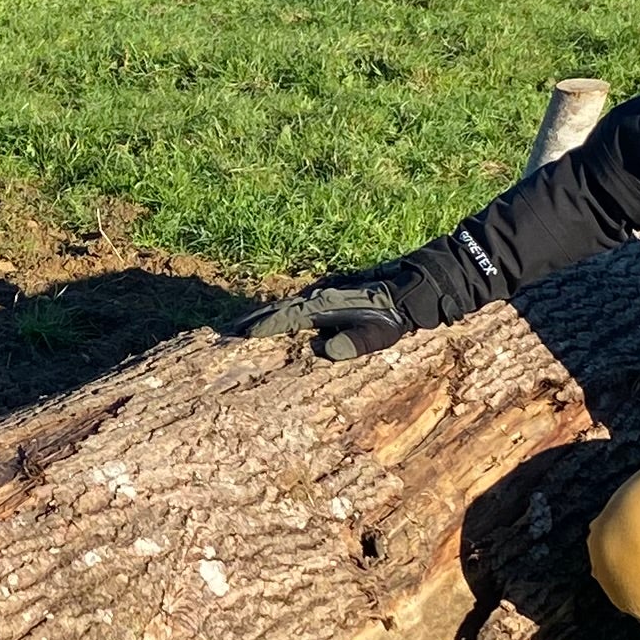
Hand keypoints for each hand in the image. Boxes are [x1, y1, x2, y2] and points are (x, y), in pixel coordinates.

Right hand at [240, 279, 409, 363]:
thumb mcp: (380, 334)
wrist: (411, 288)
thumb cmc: (394, 317)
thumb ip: (356, 342)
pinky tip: (277, 318)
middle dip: (254, 319)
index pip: (287, 318)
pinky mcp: (330, 294)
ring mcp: (324, 293)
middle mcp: (319, 297)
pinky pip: (297, 304)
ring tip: (243, 325)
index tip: (241, 336)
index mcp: (325, 307)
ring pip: (286, 304)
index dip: (264, 327)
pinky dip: (279, 311)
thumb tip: (329, 350)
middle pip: (279, 308)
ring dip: (264, 314)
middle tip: (229, 331)